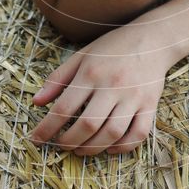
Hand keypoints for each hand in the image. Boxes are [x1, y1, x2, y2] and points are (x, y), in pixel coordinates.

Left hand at [28, 24, 172, 155]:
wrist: (153, 38)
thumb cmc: (113, 48)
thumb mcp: (82, 56)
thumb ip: (58, 79)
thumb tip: (36, 103)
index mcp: (91, 72)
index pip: (64, 107)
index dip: (46, 128)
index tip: (35, 139)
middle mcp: (113, 85)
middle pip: (88, 125)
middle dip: (68, 142)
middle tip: (60, 145)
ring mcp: (134, 96)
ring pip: (112, 133)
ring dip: (92, 148)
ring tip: (80, 149)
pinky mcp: (151, 104)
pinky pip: (138, 134)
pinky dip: (123, 147)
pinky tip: (109, 148)